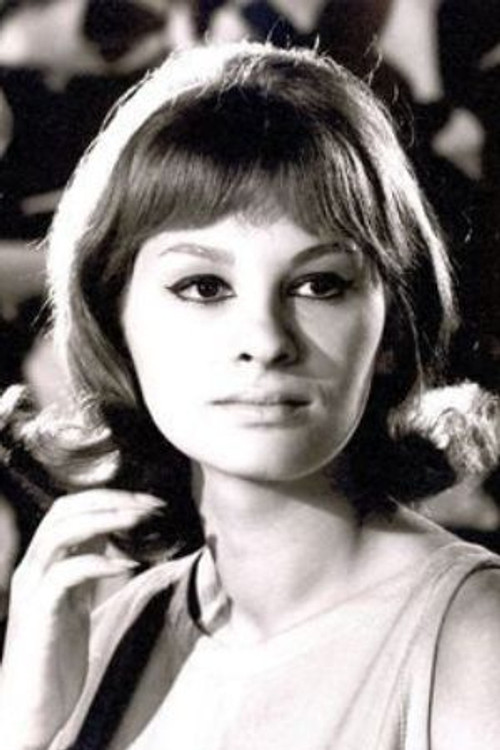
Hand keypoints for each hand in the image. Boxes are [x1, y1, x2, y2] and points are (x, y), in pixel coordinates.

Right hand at [0, 489, 163, 749]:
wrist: (29, 708)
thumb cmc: (54, 656)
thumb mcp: (76, 601)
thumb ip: (87, 569)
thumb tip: (112, 536)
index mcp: (43, 562)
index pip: (70, 507)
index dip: (109, 497)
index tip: (147, 501)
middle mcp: (32, 567)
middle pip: (65, 510)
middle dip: (110, 500)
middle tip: (150, 505)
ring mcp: (32, 588)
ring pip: (61, 532)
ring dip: (105, 519)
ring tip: (140, 520)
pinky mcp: (38, 612)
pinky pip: (65, 573)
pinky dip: (98, 562)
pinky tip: (127, 565)